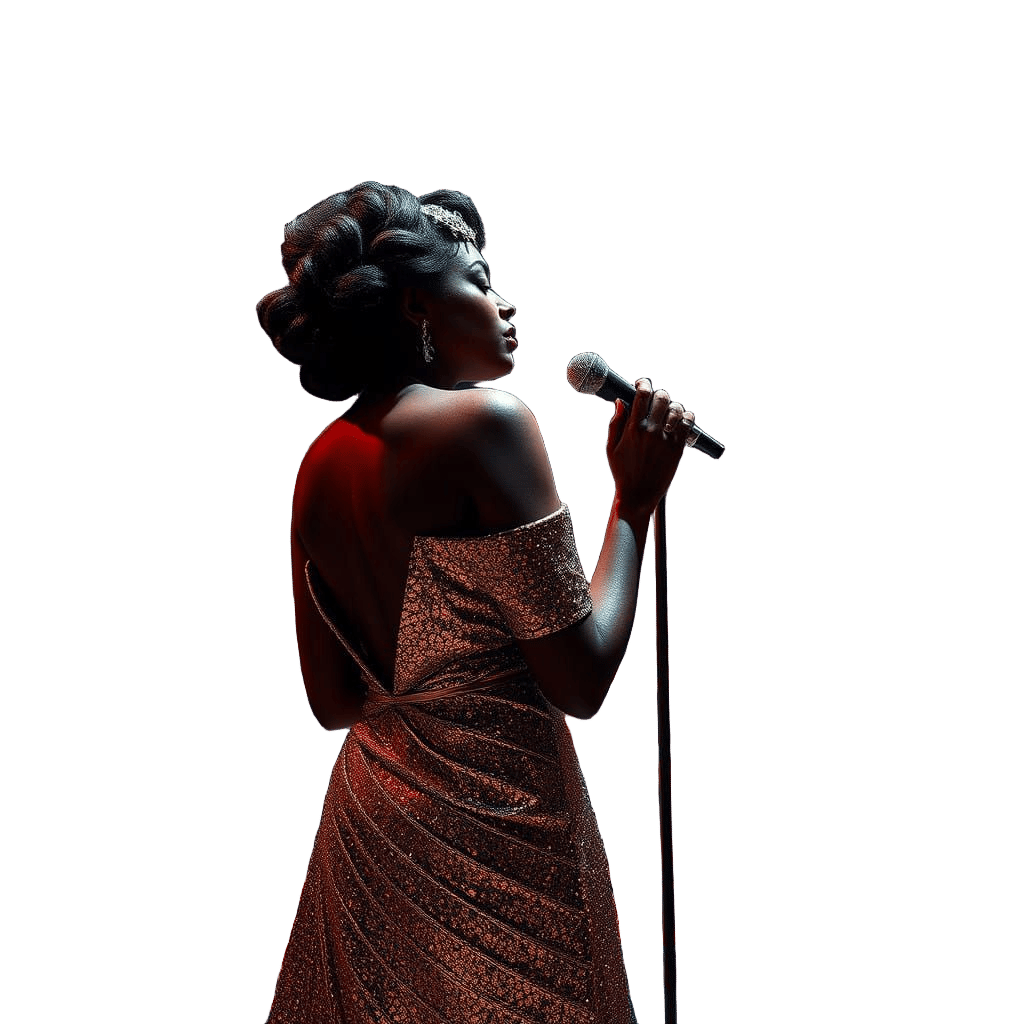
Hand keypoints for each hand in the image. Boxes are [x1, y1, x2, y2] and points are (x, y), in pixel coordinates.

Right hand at [605, 378, 696, 512]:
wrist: (639, 495)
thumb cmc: (623, 472)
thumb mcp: (611, 448)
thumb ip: (615, 424)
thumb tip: (619, 402)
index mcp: (633, 429)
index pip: (642, 395)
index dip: (643, 384)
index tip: (642, 384)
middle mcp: (651, 432)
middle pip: (661, 397)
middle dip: (659, 394)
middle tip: (656, 400)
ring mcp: (667, 439)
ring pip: (677, 408)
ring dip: (673, 406)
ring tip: (668, 412)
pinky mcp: (678, 448)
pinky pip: (688, 423)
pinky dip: (686, 417)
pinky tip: (679, 421)